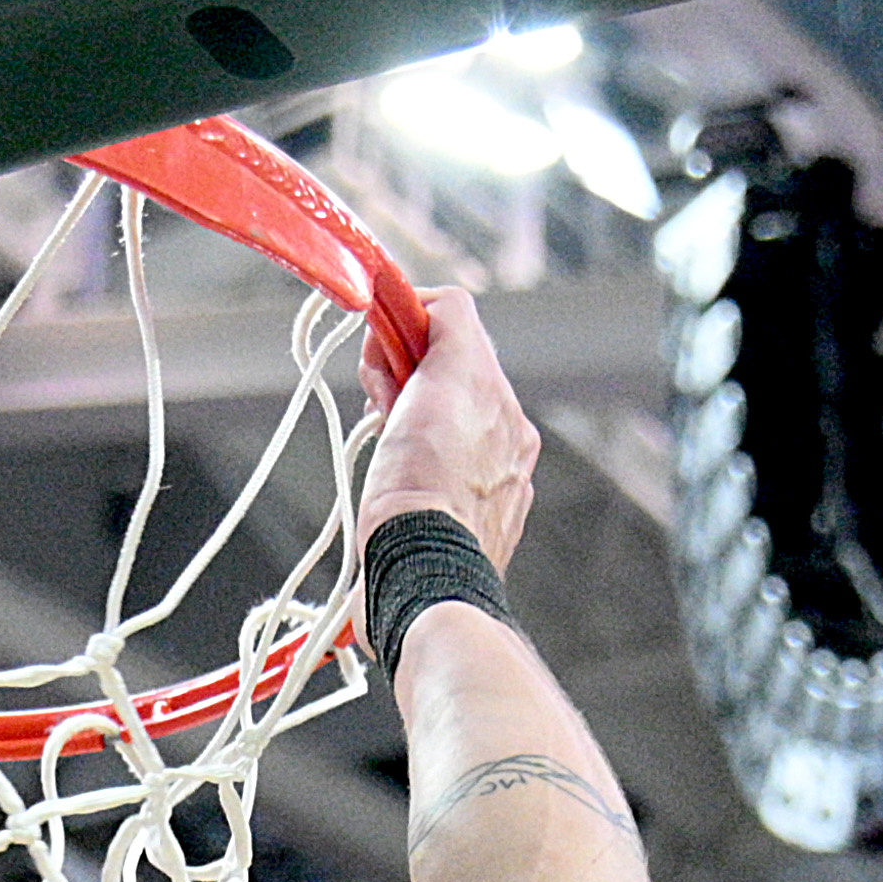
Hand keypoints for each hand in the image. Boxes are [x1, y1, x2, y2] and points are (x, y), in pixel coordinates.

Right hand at [356, 286, 538, 572]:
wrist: (422, 580)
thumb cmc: (421, 490)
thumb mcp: (441, 378)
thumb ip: (449, 324)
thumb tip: (431, 301)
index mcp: (498, 400)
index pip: (455, 323)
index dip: (405, 324)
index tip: (376, 348)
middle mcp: (506, 437)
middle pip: (445, 374)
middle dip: (401, 378)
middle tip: (378, 407)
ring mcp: (493, 485)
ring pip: (438, 426)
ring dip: (403, 425)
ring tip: (383, 454)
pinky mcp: (473, 528)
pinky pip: (438, 478)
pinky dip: (413, 472)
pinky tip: (396, 492)